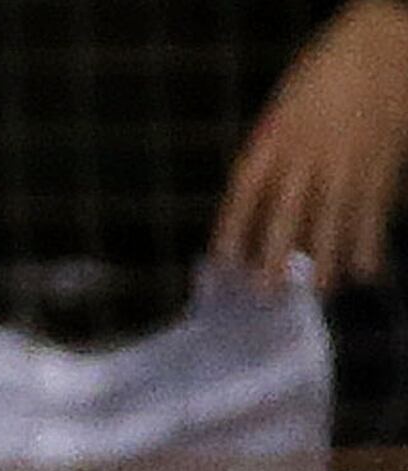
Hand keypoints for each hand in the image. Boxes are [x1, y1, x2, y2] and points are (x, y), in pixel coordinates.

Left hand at [216, 0, 407, 289]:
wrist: (381, 45)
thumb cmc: (322, 83)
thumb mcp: (283, 113)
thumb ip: (271, 157)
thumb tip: (257, 213)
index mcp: (275, 137)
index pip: (246, 189)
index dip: (233, 226)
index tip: (222, 260)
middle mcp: (309, 152)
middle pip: (288, 212)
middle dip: (276, 254)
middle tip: (267, 293)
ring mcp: (348, 159)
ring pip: (336, 218)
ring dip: (329, 258)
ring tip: (321, 292)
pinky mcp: (382, 163)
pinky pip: (375, 209)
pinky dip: (371, 241)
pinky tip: (366, 271)